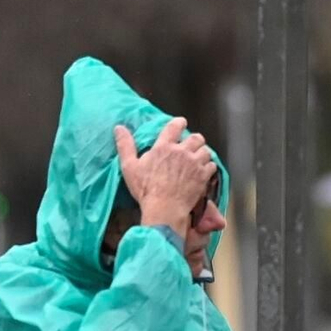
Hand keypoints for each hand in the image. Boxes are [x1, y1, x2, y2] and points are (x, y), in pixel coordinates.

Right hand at [114, 118, 214, 233]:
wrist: (164, 208)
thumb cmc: (146, 189)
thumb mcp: (129, 166)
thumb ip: (125, 145)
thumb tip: (119, 128)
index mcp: (164, 146)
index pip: (174, 126)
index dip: (180, 122)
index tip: (182, 123)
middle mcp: (181, 151)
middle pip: (195, 137)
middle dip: (195, 139)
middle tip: (192, 144)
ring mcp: (194, 163)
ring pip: (206, 150)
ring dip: (203, 152)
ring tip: (199, 157)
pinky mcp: (203, 176)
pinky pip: (212, 165)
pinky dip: (209, 166)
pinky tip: (204, 170)